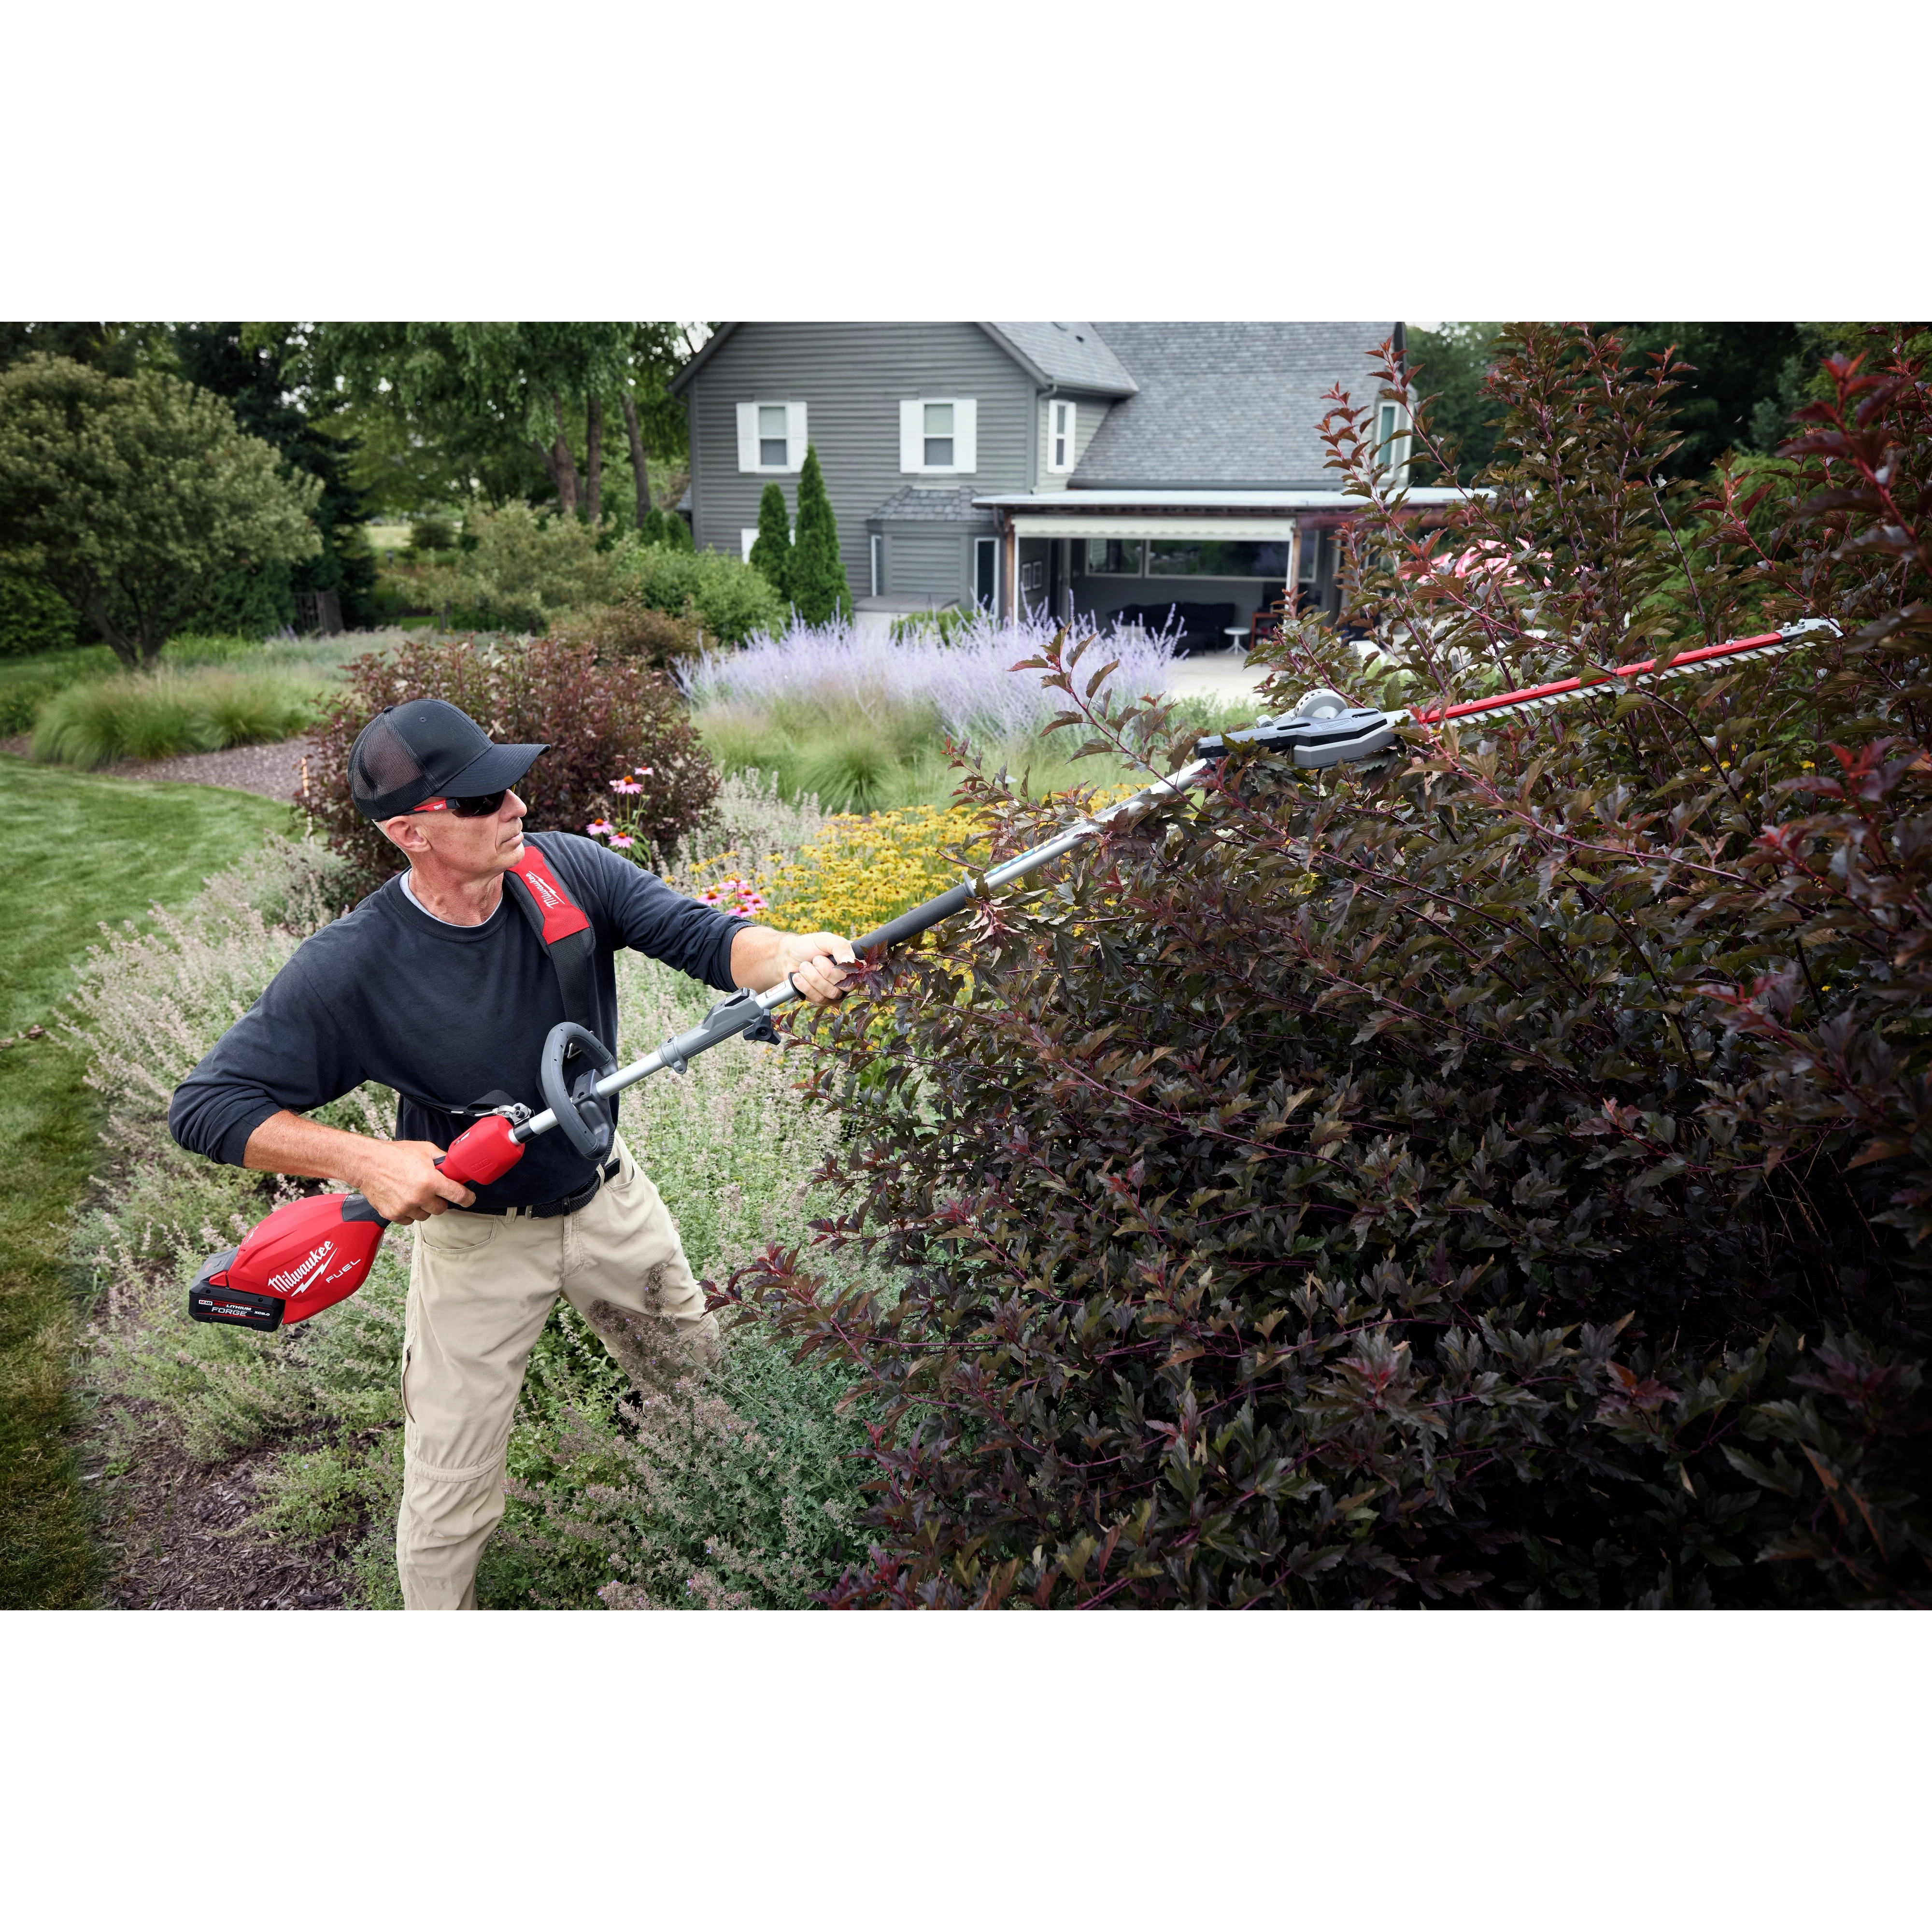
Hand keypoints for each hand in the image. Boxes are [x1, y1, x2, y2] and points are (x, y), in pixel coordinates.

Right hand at [350, 1138, 476, 1223]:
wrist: (367, 1163)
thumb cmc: (395, 1154)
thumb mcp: (425, 1149)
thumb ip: (443, 1160)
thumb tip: (456, 1168)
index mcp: (430, 1180)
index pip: (458, 1195)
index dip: (467, 1198)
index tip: (469, 1199)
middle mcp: (419, 1196)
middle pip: (441, 1209)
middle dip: (440, 1200)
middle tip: (432, 1190)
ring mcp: (405, 1207)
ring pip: (425, 1216)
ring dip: (424, 1207)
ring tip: (414, 1192)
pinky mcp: (393, 1214)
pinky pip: (410, 1219)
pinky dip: (410, 1212)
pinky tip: (404, 1198)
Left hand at [777, 930, 856, 1004]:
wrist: (787, 956)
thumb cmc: (808, 946)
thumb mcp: (825, 940)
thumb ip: (840, 946)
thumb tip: (850, 961)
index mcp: (851, 961)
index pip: (863, 971)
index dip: (855, 970)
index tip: (841, 964)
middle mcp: (847, 978)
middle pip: (847, 985)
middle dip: (827, 971)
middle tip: (815, 960)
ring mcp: (835, 991)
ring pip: (832, 993)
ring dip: (813, 978)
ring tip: (804, 966)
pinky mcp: (821, 1000)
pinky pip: (819, 999)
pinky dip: (806, 986)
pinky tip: (798, 977)